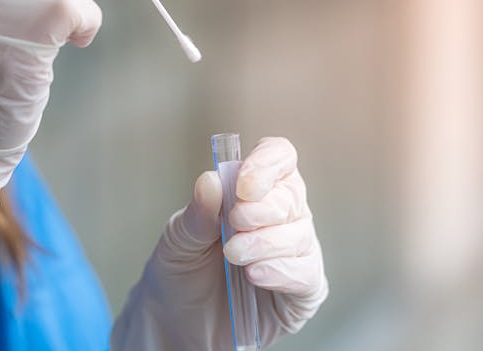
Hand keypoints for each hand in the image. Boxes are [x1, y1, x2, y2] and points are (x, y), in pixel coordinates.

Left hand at [112, 137, 327, 349]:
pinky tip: (256, 275)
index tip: (244, 184)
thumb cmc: (181, 272)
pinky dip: (282, 272)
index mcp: (253, 191)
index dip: (267, 164)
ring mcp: (294, 252)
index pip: (279, 158)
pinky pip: (307, 273)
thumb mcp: (178, 240)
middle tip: (233, 223)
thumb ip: (197, 213)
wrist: (176, 324)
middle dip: (262, 209)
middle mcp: (280, 216)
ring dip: (265, 243)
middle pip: (291, 195)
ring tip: (233, 255)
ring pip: (300, 234)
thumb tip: (211, 181)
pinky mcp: (302, 289)